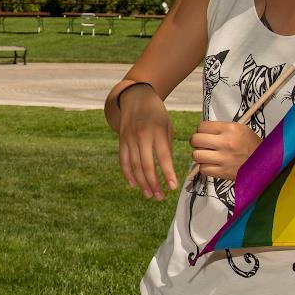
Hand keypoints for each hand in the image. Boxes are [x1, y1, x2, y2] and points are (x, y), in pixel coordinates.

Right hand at [117, 84, 179, 200]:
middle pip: (146, 165)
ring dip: (142, 183)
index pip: (163, 156)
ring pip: (134, 166)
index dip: (168, 173)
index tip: (173, 187)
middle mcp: (142, 136)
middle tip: (160, 197)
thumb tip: (167, 169)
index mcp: (157, 131)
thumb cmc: (157, 113)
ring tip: (149, 195)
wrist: (136, 97)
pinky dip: (128, 174)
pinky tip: (134, 185)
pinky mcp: (121, 140)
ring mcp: (129, 139)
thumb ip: (167, 146)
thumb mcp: (167, 126)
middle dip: (154, 183)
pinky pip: (123, 160)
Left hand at [188, 120, 260, 181]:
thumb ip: (222, 129)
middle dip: (197, 142)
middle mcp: (226, 142)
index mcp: (231, 129)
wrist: (267, 164)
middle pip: (195, 140)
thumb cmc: (252, 146)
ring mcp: (224, 158)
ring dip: (200, 156)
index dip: (201, 131)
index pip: (202, 126)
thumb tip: (202, 131)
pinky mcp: (223, 172)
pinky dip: (205, 167)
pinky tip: (213, 165)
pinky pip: (203, 169)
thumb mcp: (241, 129)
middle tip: (202, 145)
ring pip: (196, 155)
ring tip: (208, 155)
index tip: (205, 134)